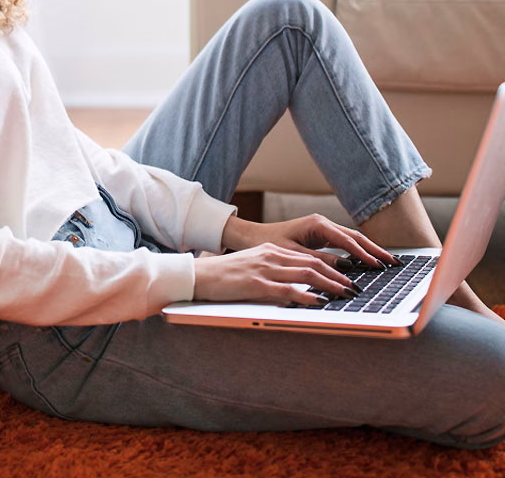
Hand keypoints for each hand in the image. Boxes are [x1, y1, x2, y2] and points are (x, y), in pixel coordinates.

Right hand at [193, 242, 359, 306]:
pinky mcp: (256, 284)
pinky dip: (306, 296)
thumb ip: (274, 272)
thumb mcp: (253, 267)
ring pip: (305, 274)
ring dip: (330, 285)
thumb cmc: (224, 275)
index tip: (348, 277)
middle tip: (356, 287)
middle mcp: (271, 256)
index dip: (332, 267)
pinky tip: (319, 302)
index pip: (308, 257)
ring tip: (346, 294)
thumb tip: (297, 286)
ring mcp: (264, 269)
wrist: (199, 275)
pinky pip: (287, 290)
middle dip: (338, 276)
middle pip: (312, 264)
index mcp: (271, 251)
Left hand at [222, 213, 397, 271]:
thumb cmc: (269, 243)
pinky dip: (357, 252)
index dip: (364, 254)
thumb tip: (345, 268)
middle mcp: (322, 223)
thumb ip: (319, 261)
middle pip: (355, 237)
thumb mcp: (293, 254)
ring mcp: (322, 229)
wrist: (252, 236)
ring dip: (369, 251)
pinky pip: (344, 244)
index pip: (347, 240)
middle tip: (394, 263)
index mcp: (317, 224)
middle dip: (375, 250)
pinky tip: (368, 262)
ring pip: (351, 240)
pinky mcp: (320, 236)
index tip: (379, 266)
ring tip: (387, 263)